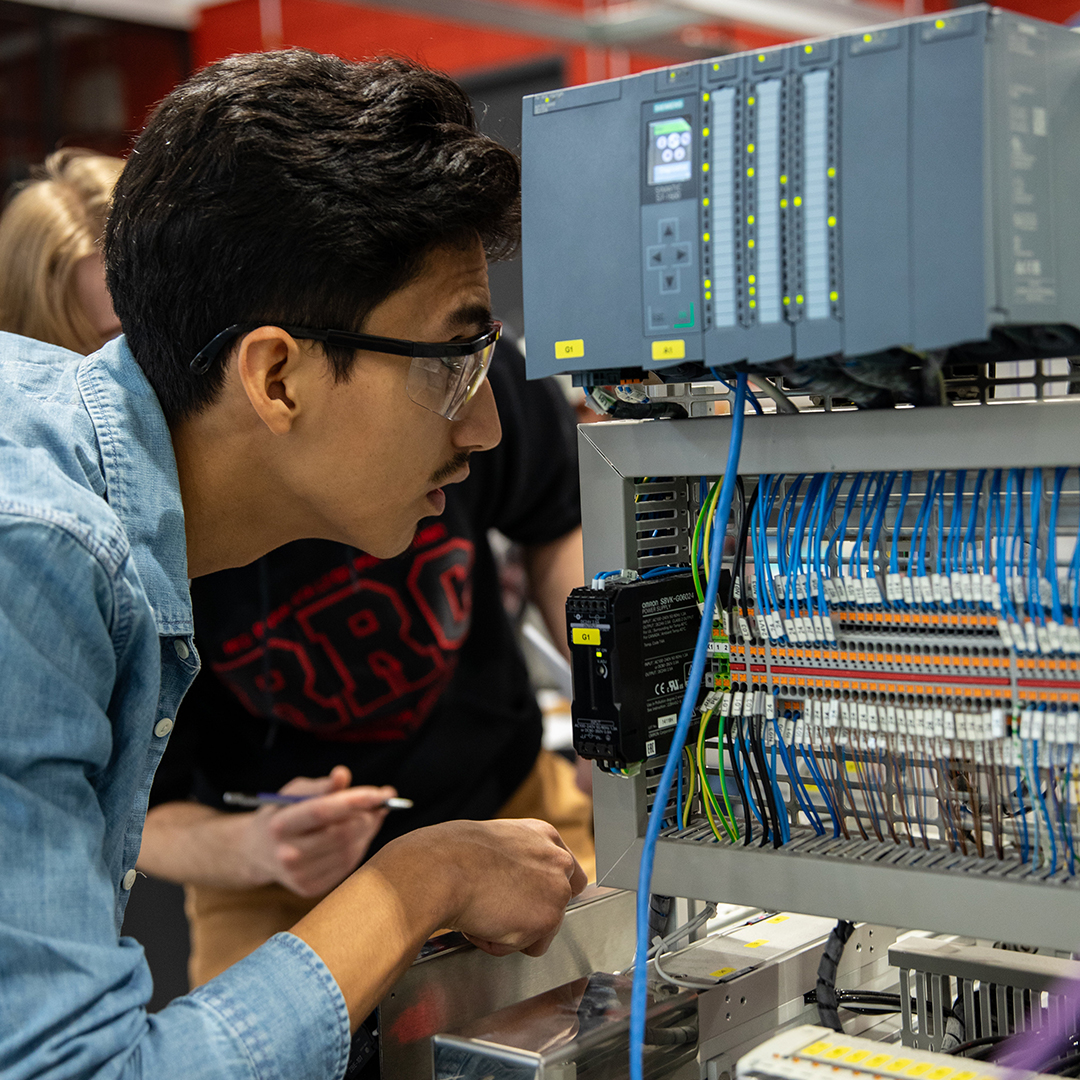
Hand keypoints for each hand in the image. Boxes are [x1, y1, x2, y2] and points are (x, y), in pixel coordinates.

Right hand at [244, 766, 393, 896]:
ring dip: (368, 830)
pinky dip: (360, 846)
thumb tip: (342, 775)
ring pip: (349, 850)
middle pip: (341, 834)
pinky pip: (347, 866)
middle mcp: (287, 854)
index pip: (322, 811)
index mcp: (280, 825)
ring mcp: (299, 875)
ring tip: (371, 815)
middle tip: (381, 801)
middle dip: (368, 815)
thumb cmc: (282, 814)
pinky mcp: (309, 889)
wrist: (258, 852)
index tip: (381, 793)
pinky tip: (359, 834)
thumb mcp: (293, 793)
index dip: (354, 801)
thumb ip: (320, 786)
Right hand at [371, 817, 586, 957]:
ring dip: (512, 930)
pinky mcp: (548, 918)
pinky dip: (503, 943)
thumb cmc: (452, 854)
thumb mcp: (492, 844)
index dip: (544, 890)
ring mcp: (556, 889)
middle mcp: (557, 860)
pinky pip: (525, 947)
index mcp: (543, 835)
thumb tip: (510, 883)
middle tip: (495, 908)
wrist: (443, 868)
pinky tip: (482, 923)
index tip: (527, 899)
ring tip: (483, 913)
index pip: (565, 870)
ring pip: (541, 929)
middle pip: (556, 903)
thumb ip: (514, 861)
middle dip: (529, 914)